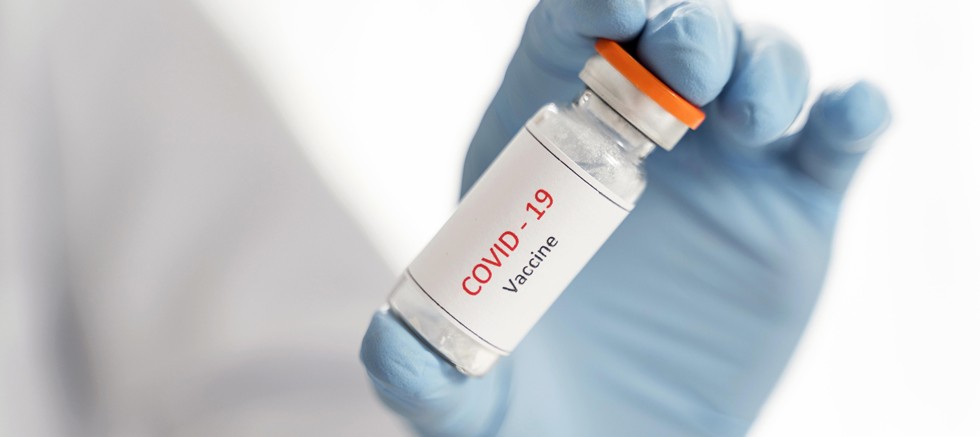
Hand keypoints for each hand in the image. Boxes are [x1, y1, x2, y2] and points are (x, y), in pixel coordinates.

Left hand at [362, 0, 890, 434]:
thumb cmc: (536, 411)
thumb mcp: (471, 405)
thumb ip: (425, 380)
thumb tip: (387, 345)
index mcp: (551, 148)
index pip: (568, 40)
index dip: (592, 5)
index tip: (613, 9)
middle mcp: (640, 139)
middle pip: (674, 36)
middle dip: (690, 28)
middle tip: (689, 67)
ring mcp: (725, 168)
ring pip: (763, 69)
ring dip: (768, 65)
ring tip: (754, 114)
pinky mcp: (793, 209)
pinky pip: (834, 142)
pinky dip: (851, 115)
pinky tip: (849, 119)